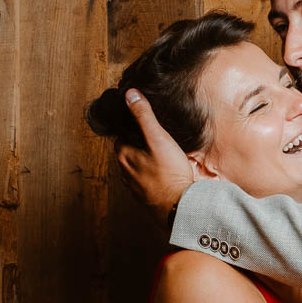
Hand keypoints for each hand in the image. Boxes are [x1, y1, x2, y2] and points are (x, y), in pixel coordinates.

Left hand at [115, 89, 194, 224]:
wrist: (180, 207)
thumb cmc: (169, 174)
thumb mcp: (158, 138)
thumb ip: (144, 116)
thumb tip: (130, 94)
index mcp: (124, 156)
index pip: (121, 137)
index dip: (133, 130)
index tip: (146, 128)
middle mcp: (125, 173)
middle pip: (128, 153)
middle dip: (139, 146)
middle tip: (156, 141)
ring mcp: (135, 188)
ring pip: (136, 169)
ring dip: (145, 163)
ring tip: (161, 157)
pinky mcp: (146, 198)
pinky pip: (145, 183)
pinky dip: (151, 177)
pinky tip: (164, 175)